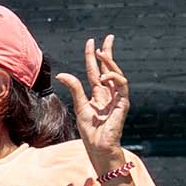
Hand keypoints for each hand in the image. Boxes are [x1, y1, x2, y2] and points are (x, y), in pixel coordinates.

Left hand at [56, 34, 129, 162]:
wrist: (99, 148)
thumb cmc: (90, 132)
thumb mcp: (79, 107)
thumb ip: (74, 89)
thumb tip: (62, 74)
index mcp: (98, 94)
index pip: (95, 71)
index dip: (92, 57)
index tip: (91, 42)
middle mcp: (109, 94)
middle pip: (109, 68)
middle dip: (108, 52)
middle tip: (108, 37)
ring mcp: (117, 98)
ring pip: (116, 73)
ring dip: (109, 62)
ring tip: (101, 53)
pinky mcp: (123, 103)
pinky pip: (122, 85)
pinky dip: (114, 77)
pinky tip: (104, 75)